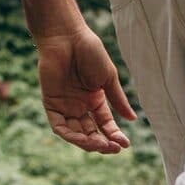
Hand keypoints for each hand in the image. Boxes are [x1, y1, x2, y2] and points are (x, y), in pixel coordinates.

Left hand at [36, 28, 134, 153]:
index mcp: (95, 100)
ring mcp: (65, 106)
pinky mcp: (51, 104)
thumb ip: (118, 100)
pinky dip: (70, 136)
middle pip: (91, 132)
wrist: (67, 37)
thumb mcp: (108, 78)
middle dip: (102, 142)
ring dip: (87, 142)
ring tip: (100, 145)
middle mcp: (80, 106)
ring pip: (76, 133)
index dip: (114, 135)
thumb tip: (132, 119)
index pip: (105, 124)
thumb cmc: (89, 52)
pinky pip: (59, 126)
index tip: (125, 143)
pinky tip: (82, 139)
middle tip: (113, 148)